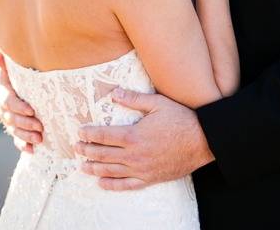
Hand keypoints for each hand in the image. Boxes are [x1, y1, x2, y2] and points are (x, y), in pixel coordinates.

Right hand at [0, 48, 41, 152]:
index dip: (19, 107)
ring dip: (26, 136)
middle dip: (26, 124)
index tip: (32, 110)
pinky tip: (32, 150)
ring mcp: (10, 120)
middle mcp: (5, 109)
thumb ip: (4, 62)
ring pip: (16, 130)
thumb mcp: (13, 68)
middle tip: (40, 126)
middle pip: (13, 119)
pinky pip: (17, 140)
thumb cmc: (20, 74)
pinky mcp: (17, 129)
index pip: (9, 102)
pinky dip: (23, 145)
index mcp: (4, 93)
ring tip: (39, 139)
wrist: (23, 85)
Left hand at [76, 90, 213, 189]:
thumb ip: (136, 99)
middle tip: (76, 148)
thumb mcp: (159, 103)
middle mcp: (134, 155)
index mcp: (134, 136)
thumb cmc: (182, 119)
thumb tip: (115, 93)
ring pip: (110, 171)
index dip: (89, 134)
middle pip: (103, 154)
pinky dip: (111, 185)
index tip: (80, 132)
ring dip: (94, 169)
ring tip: (83, 166)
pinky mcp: (149, 178)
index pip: (104, 136)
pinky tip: (102, 183)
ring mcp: (141, 169)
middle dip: (87, 150)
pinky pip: (126, 185)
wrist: (203, 141)